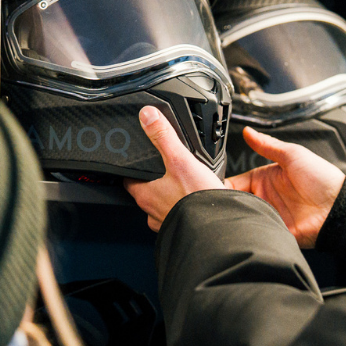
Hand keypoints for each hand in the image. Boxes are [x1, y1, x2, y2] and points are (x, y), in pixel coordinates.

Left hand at [124, 107, 223, 231]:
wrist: (217, 230)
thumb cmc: (197, 200)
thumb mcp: (180, 160)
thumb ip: (163, 136)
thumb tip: (148, 116)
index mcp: (145, 194)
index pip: (128, 179)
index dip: (132, 169)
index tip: (137, 163)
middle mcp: (151, 211)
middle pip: (145, 192)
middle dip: (154, 182)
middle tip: (166, 172)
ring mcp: (166, 222)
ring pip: (162, 206)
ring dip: (169, 198)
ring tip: (183, 186)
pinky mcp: (182, 229)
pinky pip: (178, 217)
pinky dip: (184, 210)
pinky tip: (195, 203)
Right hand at [224, 127, 344, 247]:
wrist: (339, 207)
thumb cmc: (322, 179)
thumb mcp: (292, 155)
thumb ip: (267, 146)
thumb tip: (248, 132)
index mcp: (264, 180)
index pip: (233, 183)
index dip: (220, 186)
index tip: (208, 187)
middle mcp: (265, 198)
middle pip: (234, 202)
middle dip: (225, 203)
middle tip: (216, 203)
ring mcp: (269, 216)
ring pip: (242, 219)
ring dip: (236, 217)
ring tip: (230, 214)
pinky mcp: (275, 232)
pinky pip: (256, 233)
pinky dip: (248, 231)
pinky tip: (244, 227)